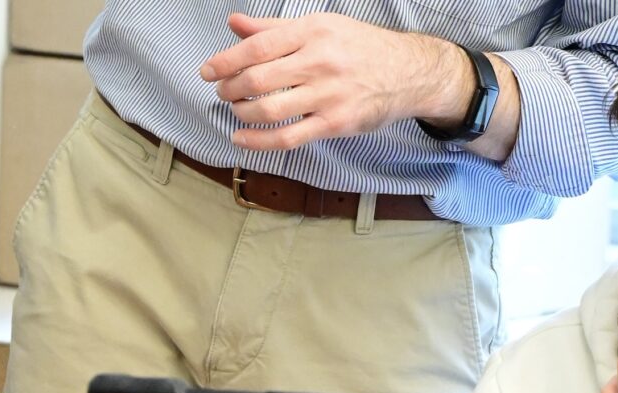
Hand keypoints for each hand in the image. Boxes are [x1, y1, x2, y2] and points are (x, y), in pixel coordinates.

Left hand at [200, 13, 471, 149]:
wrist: (409, 74)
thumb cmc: (363, 49)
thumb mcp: (322, 27)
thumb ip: (275, 29)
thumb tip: (235, 24)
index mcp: (313, 32)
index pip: (258, 46)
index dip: (226, 60)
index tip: (208, 71)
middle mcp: (320, 62)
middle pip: (258, 78)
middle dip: (231, 88)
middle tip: (223, 92)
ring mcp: (329, 95)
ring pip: (269, 109)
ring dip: (242, 113)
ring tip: (236, 111)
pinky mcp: (336, 123)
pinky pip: (289, 137)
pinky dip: (259, 142)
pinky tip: (242, 139)